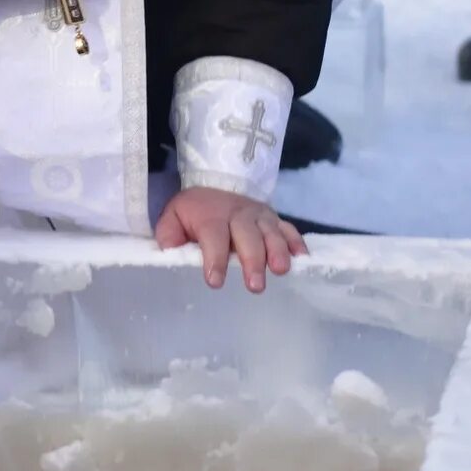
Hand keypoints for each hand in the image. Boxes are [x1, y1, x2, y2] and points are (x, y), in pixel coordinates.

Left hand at [155, 188, 305, 294]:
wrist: (216, 184)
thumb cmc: (194, 211)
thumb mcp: (173, 217)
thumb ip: (169, 235)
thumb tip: (170, 251)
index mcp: (212, 215)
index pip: (213, 236)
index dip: (214, 258)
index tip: (215, 281)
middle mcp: (239, 213)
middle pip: (248, 236)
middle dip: (252, 260)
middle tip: (255, 285)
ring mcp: (260, 216)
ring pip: (272, 232)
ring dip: (278, 251)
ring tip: (281, 271)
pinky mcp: (275, 219)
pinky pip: (289, 229)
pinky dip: (296, 242)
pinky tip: (302, 258)